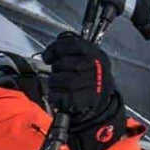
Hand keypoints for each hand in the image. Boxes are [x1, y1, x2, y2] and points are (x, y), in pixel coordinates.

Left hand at [43, 32, 125, 149]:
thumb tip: (50, 51)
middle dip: (56, 70)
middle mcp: (95, 66)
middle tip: (61, 74)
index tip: (49, 56)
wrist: (101, 105)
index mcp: (95, 54)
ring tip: (62, 86)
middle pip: (62, 63)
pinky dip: (56, 96)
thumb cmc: (90, 80)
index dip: (55, 49)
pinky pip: (60, 94)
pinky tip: (61, 96)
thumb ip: (70, 49)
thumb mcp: (87, 59)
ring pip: (58, 79)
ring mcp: (92, 83)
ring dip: (55, 83)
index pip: (71, 43)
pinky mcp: (86, 98)